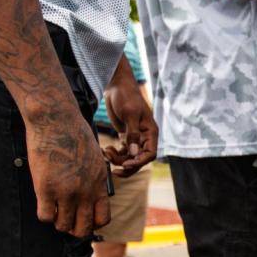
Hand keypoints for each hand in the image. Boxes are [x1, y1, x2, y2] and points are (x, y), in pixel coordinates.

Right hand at [25, 102, 110, 237]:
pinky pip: (45, 216)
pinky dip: (45, 214)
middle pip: (83, 228)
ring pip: (63, 225)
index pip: (103, 219)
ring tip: (55, 210)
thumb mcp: (95, 159)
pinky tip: (44, 203)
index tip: (84, 220)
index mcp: (100, 184)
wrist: (57, 121)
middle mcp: (86, 192)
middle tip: (67, 219)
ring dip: (58, 221)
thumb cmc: (75, 135)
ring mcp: (66, 192)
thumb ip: (95, 180)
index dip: (93, 224)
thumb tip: (90, 197)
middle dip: (75, 228)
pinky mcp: (46, 188)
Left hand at [103, 60, 157, 176]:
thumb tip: (134, 154)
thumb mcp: (130, 114)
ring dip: (118, 159)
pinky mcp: (125, 136)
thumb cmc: (126, 97)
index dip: (139, 162)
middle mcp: (144, 137)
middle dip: (127, 165)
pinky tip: (106, 150)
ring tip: (106, 153)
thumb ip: (132, 134)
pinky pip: (123, 151)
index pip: (150, 154)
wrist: (116, 86)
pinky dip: (115, 154)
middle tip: (114, 170)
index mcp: (150, 132)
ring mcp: (135, 137)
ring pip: (130, 157)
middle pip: (139, 159)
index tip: (126, 164)